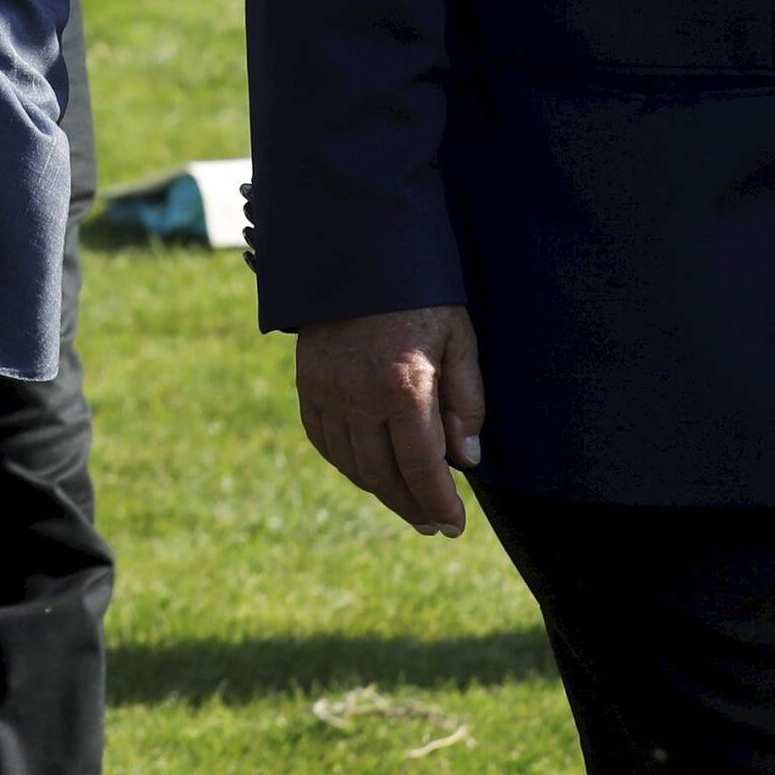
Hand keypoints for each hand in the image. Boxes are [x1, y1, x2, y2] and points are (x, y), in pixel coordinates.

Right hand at [295, 306, 484, 536]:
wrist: (357, 250)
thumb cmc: (421, 293)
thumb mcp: (459, 337)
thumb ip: (466, 400)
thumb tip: (467, 460)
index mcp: (404, 385)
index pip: (422, 466)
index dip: (439, 502)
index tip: (455, 524)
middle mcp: (359, 396)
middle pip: (384, 475)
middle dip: (413, 506)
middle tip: (434, 524)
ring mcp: (327, 391)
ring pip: (352, 464)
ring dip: (382, 492)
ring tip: (408, 504)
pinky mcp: (308, 383)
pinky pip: (324, 441)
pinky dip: (348, 465)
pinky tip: (370, 472)